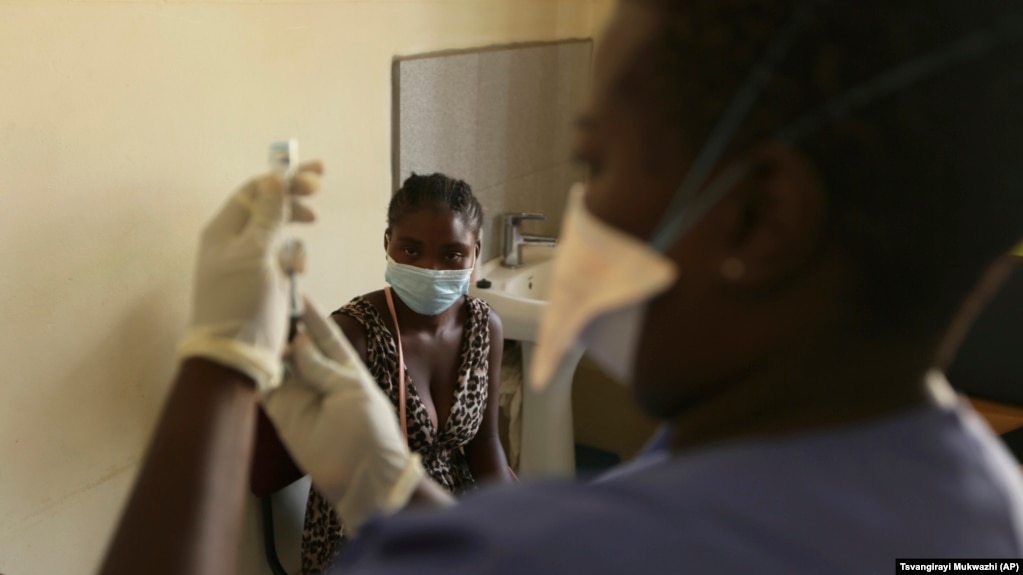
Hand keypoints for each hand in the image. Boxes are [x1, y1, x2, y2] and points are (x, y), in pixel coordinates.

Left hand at [177, 162, 322, 392]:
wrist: (236, 356)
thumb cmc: (240, 303)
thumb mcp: (255, 255)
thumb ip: (266, 215)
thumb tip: (272, 177)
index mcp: (223, 231)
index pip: (255, 191)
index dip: (284, 178)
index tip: (317, 177)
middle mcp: (234, 242)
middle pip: (267, 207)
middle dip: (293, 200)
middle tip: (319, 193)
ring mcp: (250, 262)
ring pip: (279, 234)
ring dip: (294, 239)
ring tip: (299, 258)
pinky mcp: (264, 281)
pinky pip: (284, 259)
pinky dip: (294, 261)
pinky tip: (297, 275)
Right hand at [262, 298, 425, 532]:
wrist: (361, 476)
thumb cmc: (367, 430)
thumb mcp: (352, 391)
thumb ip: (322, 367)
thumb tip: (298, 341)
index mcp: (344, 366)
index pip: (324, 332)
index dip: (309, 312)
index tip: (293, 288)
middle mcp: (318, 375)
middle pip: (295, 343)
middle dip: (281, 324)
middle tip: (260, 301)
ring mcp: (298, 393)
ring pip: (277, 361)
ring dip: (265, 345)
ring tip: (246, 322)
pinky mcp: (281, 413)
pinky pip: (264, 387)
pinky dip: (254, 371)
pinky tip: (242, 353)